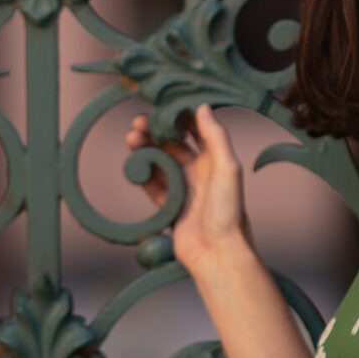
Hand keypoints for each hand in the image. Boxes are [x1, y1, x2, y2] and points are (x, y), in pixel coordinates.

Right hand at [124, 102, 253, 269]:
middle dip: (155, 132)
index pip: (194, 130)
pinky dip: (143, 175)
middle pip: (172, 145)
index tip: (160, 105)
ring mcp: (184, 189)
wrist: (218, 253)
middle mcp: (199, 172)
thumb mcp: (227, 168)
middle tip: (138, 123)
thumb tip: (201, 106)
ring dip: (145, 150)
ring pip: (159, 163)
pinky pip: (153, 186)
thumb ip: (215, 137)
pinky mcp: (170, 207)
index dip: (178, 116)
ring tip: (130, 139)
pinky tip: (133, 165)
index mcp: (215, 159)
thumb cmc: (228, 210)